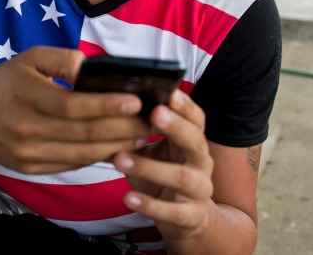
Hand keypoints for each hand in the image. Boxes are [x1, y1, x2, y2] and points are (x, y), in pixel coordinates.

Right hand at [0, 46, 150, 173]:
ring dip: (116, 147)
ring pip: (81, 155)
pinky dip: (97, 158)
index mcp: (25, 96)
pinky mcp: (30, 169)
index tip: (135, 101)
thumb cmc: (6, 82)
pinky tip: (118, 148)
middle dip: (122, 129)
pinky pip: (71, 165)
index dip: (105, 105)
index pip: (71, 106)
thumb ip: (62, 59)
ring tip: (142, 136)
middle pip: (83, 134)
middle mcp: (25, 129)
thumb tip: (93, 69)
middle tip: (151, 121)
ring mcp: (27, 154)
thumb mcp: (29, 58)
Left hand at [113, 91, 213, 244]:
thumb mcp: (152, 151)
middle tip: (154, 113)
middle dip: (176, 127)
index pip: (196, 119)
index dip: (186, 106)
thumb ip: (139, 132)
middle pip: (195, 141)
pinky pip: (173, 211)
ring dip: (150, 167)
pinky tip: (128, 198)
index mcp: (192, 142)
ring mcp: (200, 191)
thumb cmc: (161, 175)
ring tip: (119, 159)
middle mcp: (201, 163)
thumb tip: (110, 106)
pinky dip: (150, 204)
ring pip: (181, 176)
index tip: (170, 93)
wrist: (186, 220)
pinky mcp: (191, 217)